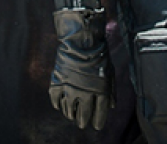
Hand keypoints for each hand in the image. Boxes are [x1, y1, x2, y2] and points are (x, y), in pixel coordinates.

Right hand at [50, 9, 113, 129]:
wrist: (82, 40)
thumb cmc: (99, 55)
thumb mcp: (110, 72)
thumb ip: (110, 90)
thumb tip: (111, 106)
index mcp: (100, 91)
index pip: (100, 114)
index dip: (98, 121)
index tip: (96, 126)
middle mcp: (85, 93)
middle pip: (84, 115)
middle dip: (83, 121)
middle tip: (82, 124)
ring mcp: (70, 88)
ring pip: (69, 110)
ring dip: (71, 114)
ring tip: (72, 115)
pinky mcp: (58, 82)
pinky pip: (55, 99)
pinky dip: (57, 104)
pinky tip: (59, 105)